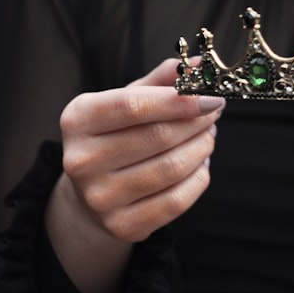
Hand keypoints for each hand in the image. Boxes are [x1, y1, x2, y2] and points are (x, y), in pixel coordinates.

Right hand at [58, 58, 222, 243]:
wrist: (90, 195)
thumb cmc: (115, 136)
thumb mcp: (127, 100)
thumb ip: (162, 81)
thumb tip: (202, 66)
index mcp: (78, 119)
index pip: (133, 105)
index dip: (179, 100)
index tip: (212, 96)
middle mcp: (81, 160)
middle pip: (158, 136)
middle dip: (197, 121)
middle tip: (215, 111)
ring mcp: (99, 198)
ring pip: (171, 168)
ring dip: (202, 147)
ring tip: (208, 135)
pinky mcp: (122, 226)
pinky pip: (177, 200)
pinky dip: (199, 177)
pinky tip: (200, 163)